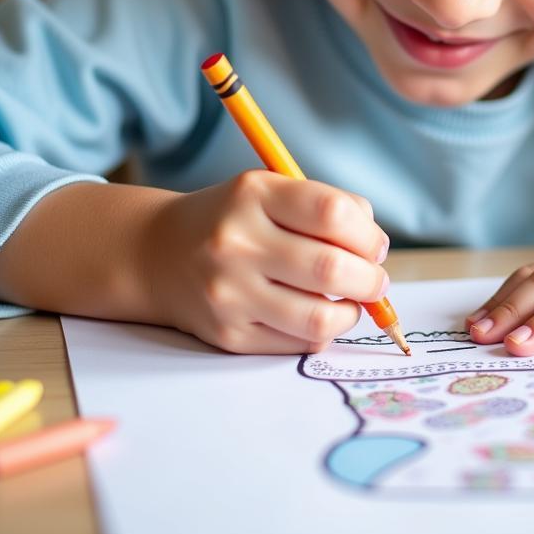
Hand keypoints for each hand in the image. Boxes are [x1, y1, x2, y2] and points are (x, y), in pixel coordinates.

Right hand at [146, 170, 388, 354]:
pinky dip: (323, 332)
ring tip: (354, 302)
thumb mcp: (272, 190)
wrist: (157, 253)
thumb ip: (329, 207)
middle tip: (376, 281)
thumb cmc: (235, 218)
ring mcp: (229, 293)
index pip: (333, 213)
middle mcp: (236, 242)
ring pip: (319, 317)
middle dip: (371, 280)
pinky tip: (320, 315)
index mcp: (254, 195)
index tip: (376, 247)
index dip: (368, 235)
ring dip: (353, 313)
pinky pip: (297, 343)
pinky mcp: (228, 335)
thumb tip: (376, 247)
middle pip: (331, 268)